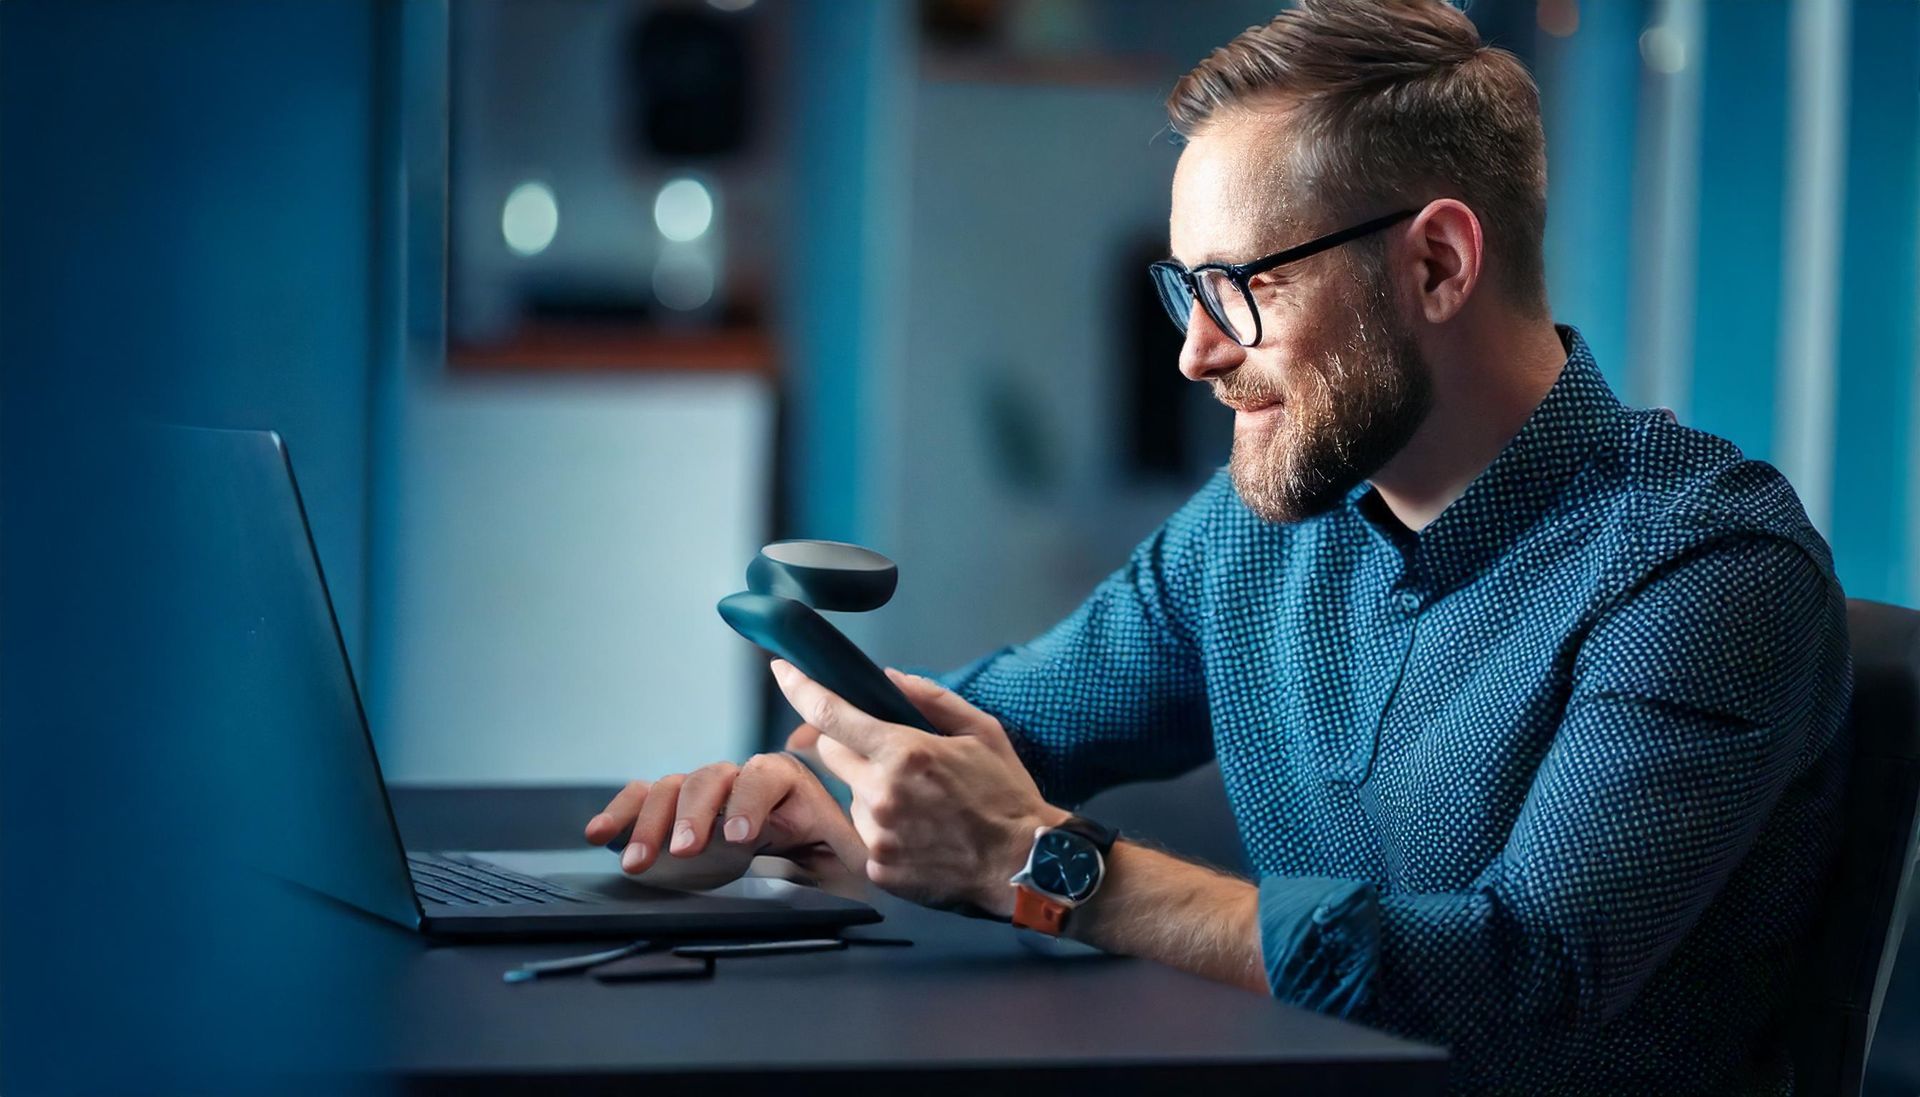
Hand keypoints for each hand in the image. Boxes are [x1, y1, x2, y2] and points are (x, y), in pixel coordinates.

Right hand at [582, 752, 867, 884]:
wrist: (809, 863)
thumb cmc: (831, 855)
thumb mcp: (849, 851)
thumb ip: (853, 846)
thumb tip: (866, 855)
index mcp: (786, 783)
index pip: (765, 776)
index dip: (749, 802)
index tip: (738, 836)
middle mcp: (740, 779)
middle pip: (711, 780)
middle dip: (695, 814)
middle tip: (687, 850)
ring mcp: (704, 794)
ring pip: (672, 788)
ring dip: (652, 822)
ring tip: (639, 861)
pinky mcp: (673, 812)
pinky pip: (641, 800)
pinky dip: (619, 814)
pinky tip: (598, 835)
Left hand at [769, 659, 1068, 917]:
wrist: (1024, 863)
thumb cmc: (1006, 795)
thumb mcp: (980, 731)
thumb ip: (929, 698)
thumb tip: (887, 678)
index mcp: (905, 752)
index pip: (831, 713)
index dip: (800, 688)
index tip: (782, 670)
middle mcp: (882, 793)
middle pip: (831, 755)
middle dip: (851, 747)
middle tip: (891, 758)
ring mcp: (876, 835)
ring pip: (850, 798)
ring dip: (871, 793)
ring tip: (919, 807)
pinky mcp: (877, 868)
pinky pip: (864, 837)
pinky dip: (884, 831)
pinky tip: (919, 834)